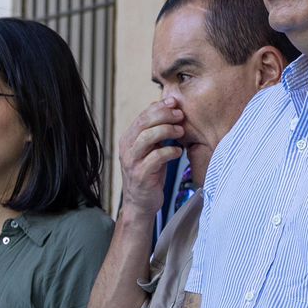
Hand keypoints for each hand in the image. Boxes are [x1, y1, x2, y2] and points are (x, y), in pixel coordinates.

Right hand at [118, 100, 185, 215]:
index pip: (142, 116)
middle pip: (144, 123)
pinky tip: (178, 152)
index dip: (159, 107)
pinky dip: (170, 152)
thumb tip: (168, 108)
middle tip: (180, 116)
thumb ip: (156, 132)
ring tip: (181, 132)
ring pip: (147, 137)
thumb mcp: (151, 149)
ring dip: (167, 131)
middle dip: (164, 115)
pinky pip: (156, 157)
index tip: (175, 104)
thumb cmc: (149, 174)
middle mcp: (127, 148)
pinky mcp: (141, 175)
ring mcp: (132, 161)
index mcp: (128, 139)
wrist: (140, 203)